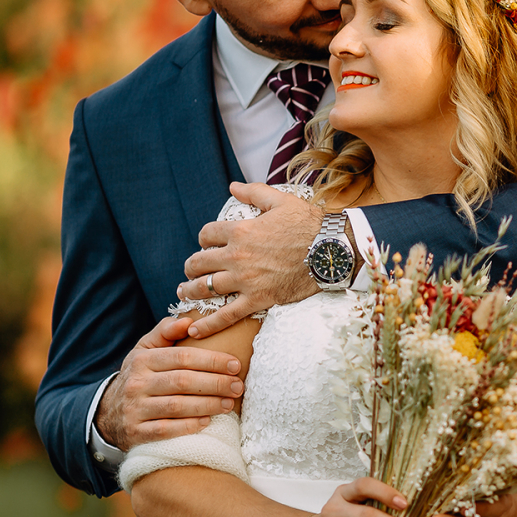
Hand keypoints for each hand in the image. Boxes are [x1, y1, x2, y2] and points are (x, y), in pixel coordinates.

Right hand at [93, 317, 243, 450]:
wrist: (109, 412)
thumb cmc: (139, 376)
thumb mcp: (145, 350)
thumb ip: (165, 332)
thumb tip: (187, 320)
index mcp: (142, 360)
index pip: (182, 357)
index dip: (212, 360)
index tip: (235, 365)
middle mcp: (136, 383)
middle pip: (182, 381)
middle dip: (215, 383)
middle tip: (238, 386)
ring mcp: (134, 409)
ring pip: (176, 406)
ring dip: (208, 405)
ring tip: (229, 403)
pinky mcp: (135, 433)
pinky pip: (165, 430)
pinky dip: (188, 426)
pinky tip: (207, 421)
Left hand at [176, 182, 322, 336]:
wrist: (332, 251)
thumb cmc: (310, 224)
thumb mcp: (281, 201)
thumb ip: (254, 192)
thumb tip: (232, 186)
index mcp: (241, 230)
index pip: (206, 234)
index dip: (203, 239)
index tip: (207, 244)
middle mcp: (238, 255)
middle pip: (198, 262)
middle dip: (191, 267)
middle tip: (190, 271)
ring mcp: (246, 280)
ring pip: (205, 288)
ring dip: (190, 291)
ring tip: (184, 292)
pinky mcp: (259, 299)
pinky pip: (227, 315)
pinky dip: (208, 324)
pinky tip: (195, 329)